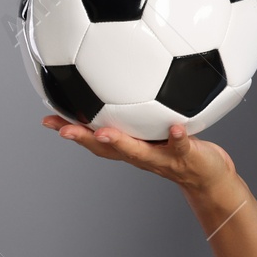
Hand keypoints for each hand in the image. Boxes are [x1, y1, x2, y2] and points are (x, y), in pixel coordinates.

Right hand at [41, 115, 235, 193]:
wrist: (209, 177)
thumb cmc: (179, 148)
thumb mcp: (155, 129)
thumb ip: (139, 110)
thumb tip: (124, 79)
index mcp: (130, 145)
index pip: (93, 138)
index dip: (70, 129)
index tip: (47, 119)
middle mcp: (140, 154)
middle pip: (106, 149)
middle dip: (84, 138)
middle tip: (63, 130)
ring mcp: (161, 157)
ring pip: (136, 151)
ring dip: (120, 143)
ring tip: (105, 133)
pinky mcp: (186, 155)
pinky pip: (180, 146)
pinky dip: (177, 137)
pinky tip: (176, 127)